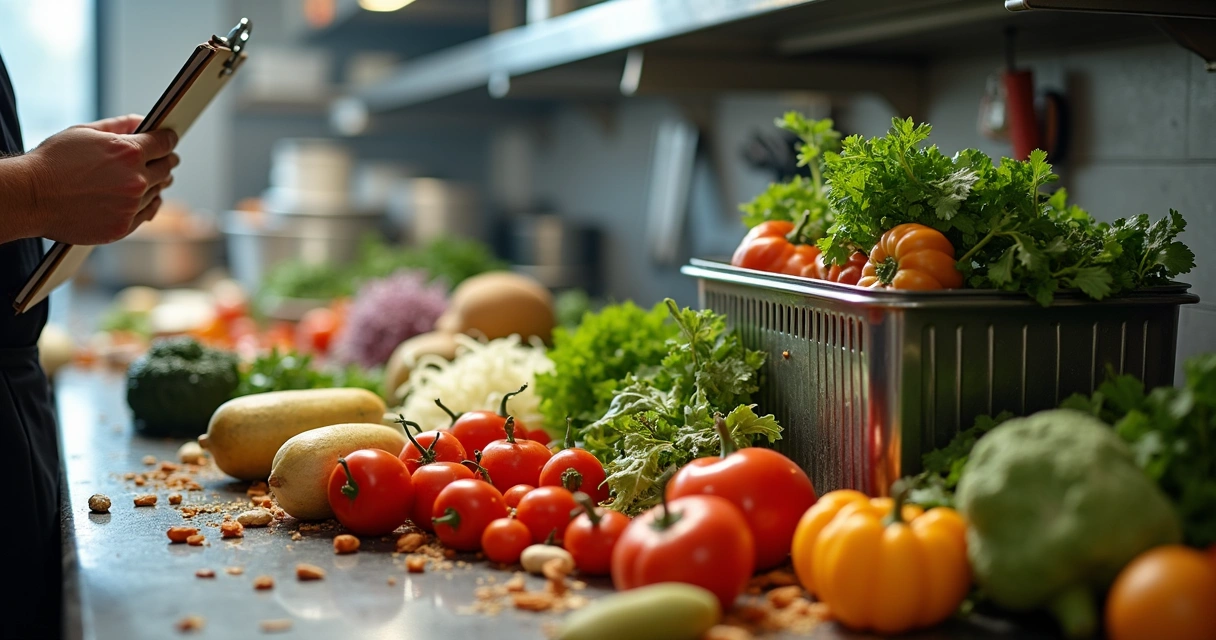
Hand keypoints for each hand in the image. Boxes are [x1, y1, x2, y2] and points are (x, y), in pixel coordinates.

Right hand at [22, 118, 179, 243]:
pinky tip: (140, 198)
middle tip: (163, 158)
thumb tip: (141, 121)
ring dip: (155, 183)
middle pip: (167, 168)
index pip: (165, 143)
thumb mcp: (83, 133)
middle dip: (165, 160)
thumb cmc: (52, 163)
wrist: (31, 198)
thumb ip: (118, 126)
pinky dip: (147, 204)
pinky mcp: (124, 226)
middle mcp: (136, 179)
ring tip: (145, 178)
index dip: (168, 139)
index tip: (169, 139)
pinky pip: (148, 213)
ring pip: (159, 192)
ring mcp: (132, 205)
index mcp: (129, 152)